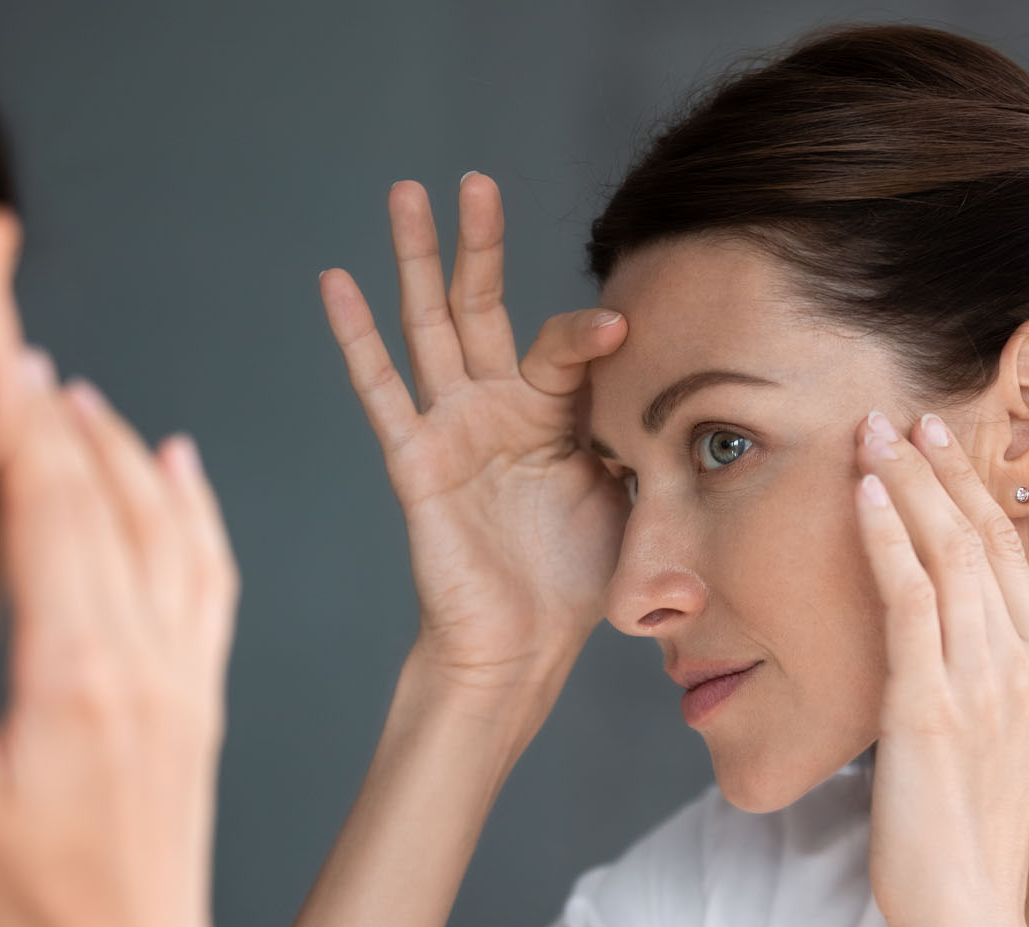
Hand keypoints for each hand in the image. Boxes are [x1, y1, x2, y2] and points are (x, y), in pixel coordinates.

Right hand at [0, 348, 240, 926]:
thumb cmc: (28, 905)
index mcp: (75, 668)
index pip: (40, 498)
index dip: (9, 401)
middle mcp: (145, 655)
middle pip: (98, 494)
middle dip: (47, 403)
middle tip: (9, 331)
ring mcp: (185, 672)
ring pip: (163, 524)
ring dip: (116, 446)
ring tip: (70, 391)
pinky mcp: (203, 695)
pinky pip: (212, 577)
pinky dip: (195, 510)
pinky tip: (179, 466)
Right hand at [319, 173, 629, 688]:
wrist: (523, 645)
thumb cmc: (576, 579)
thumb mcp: (631, 496)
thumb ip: (642, 437)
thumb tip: (691, 395)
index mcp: (554, 414)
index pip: (566, 346)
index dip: (591, 334)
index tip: (626, 327)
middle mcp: (498, 408)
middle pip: (482, 306)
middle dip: (478, 243)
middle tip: (474, 180)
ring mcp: (453, 428)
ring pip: (429, 327)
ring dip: (415, 260)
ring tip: (405, 193)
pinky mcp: (416, 459)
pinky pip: (382, 390)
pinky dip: (356, 337)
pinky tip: (336, 281)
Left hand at [852, 408, 1028, 926]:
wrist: (966, 906)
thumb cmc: (984, 827)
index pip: (1008, 552)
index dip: (972, 490)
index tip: (940, 443)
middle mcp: (1019, 663)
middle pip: (978, 538)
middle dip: (937, 470)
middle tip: (900, 415)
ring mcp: (976, 679)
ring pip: (944, 554)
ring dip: (904, 486)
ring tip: (871, 434)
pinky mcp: (927, 702)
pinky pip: (907, 600)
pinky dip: (885, 539)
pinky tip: (862, 497)